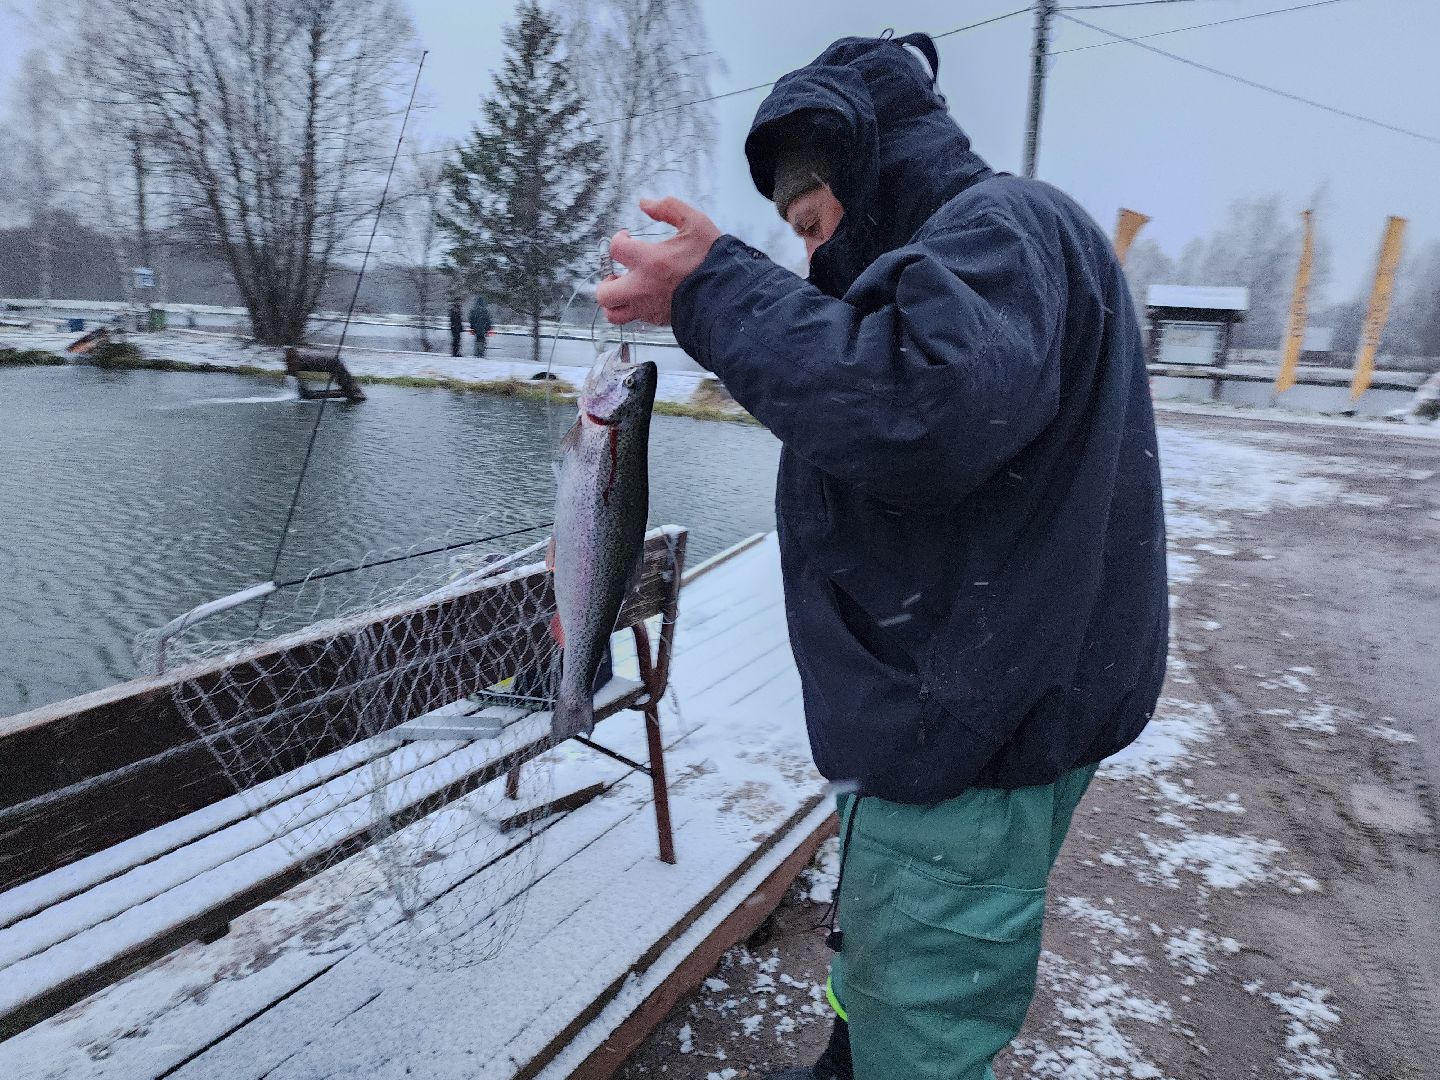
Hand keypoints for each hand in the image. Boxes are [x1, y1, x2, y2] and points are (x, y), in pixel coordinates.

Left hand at [597, 197, 720, 326]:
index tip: (627, 238)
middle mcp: (642, 287)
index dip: (617, 240)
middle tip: (619, 272)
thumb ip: (669, 208)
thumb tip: (645, 204)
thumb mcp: (695, 223)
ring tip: (626, 289)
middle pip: (604, 291)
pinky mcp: (657, 320)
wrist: (728, 295)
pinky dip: (633, 309)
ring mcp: (647, 307)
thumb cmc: (712, 261)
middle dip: (607, 280)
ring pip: (613, 313)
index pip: (614, 249)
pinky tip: (645, 297)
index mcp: (649, 261)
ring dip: (614, 301)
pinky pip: (634, 319)